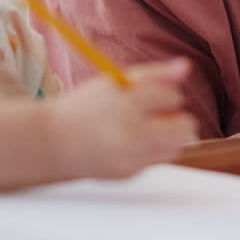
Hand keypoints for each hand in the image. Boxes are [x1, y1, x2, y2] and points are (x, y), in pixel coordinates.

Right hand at [48, 58, 196, 178]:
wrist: (52, 142)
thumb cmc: (86, 107)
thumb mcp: (115, 82)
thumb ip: (154, 74)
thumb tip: (187, 66)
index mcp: (126, 104)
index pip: (173, 96)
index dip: (164, 93)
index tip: (148, 95)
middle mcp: (130, 133)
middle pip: (185, 126)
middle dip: (176, 116)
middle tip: (155, 113)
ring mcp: (130, 157)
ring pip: (177, 146)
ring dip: (168, 136)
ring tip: (143, 128)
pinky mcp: (128, 173)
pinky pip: (158, 160)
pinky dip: (151, 151)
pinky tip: (129, 144)